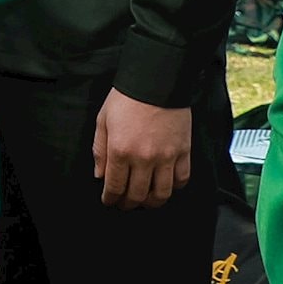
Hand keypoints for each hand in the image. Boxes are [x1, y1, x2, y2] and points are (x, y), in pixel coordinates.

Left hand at [94, 88, 192, 208]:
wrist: (156, 79)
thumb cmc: (126, 98)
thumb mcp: (103, 120)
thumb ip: (100, 150)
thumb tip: (100, 176)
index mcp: (120, 151)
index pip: (114, 187)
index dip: (110, 199)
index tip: (109, 201)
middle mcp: (143, 159)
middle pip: (137, 195)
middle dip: (128, 204)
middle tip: (125, 204)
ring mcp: (166, 157)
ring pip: (161, 194)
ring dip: (152, 202)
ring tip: (146, 200)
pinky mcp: (183, 151)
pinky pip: (182, 179)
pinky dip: (174, 187)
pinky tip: (167, 184)